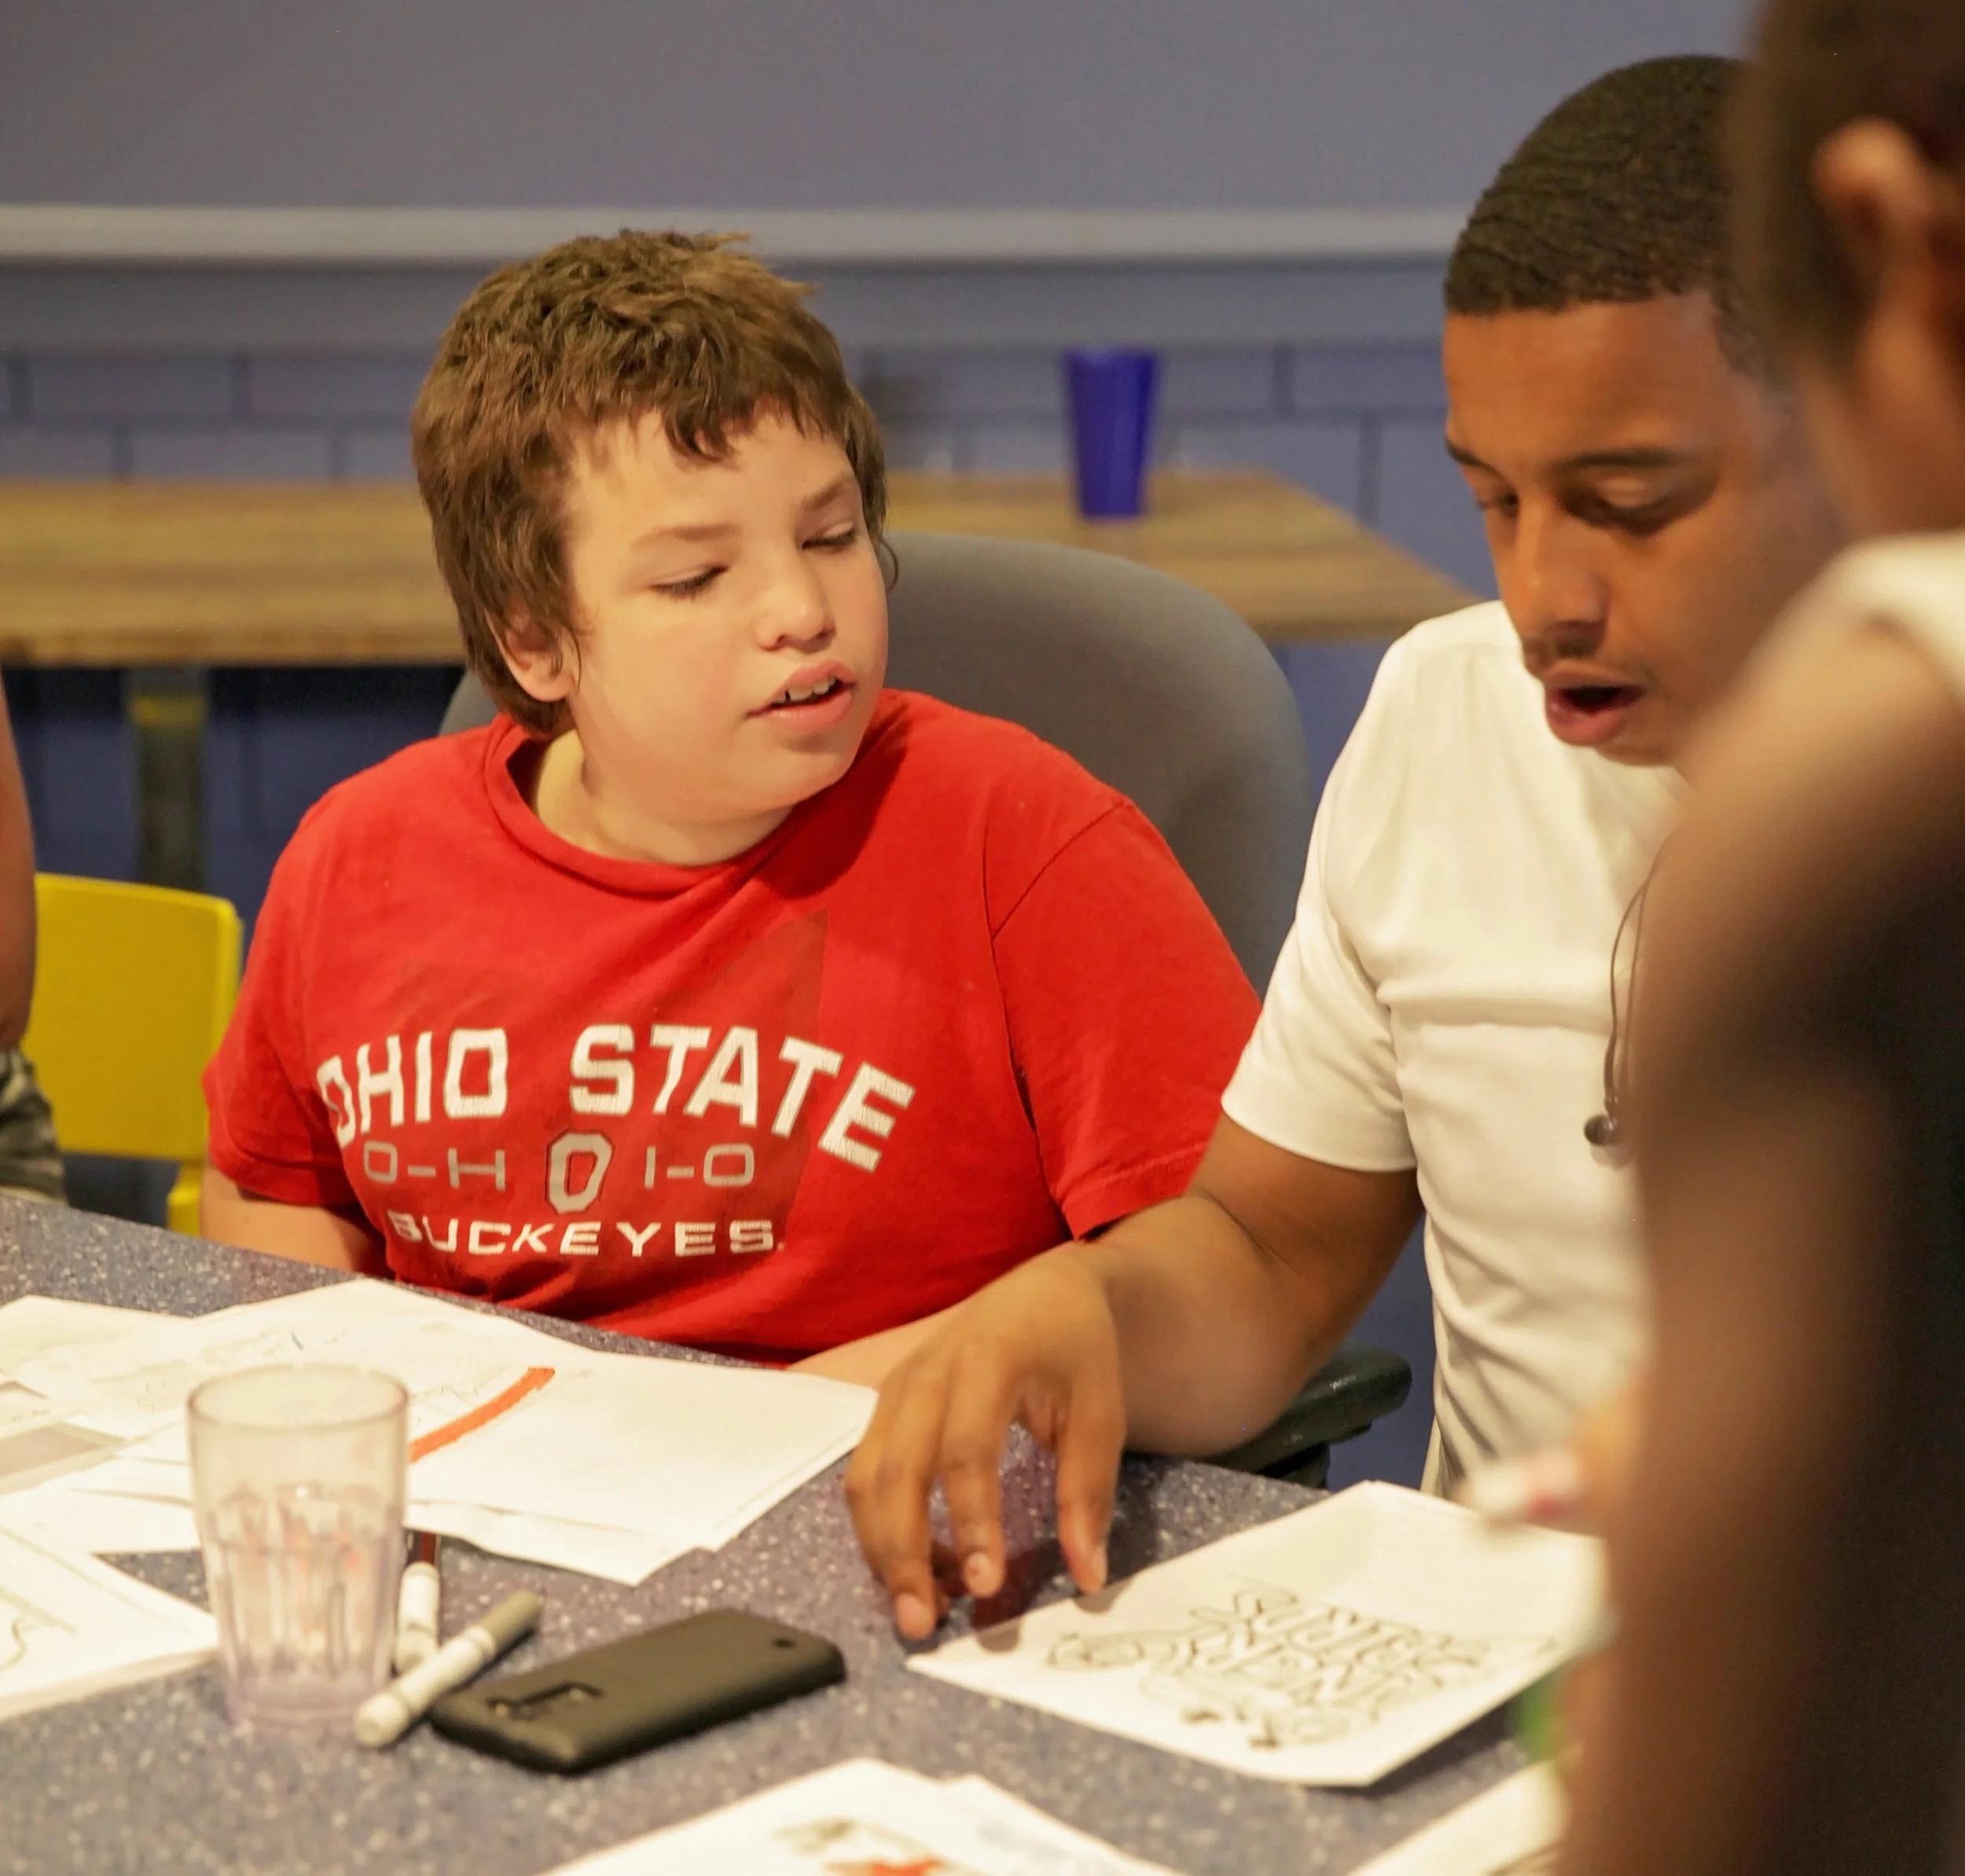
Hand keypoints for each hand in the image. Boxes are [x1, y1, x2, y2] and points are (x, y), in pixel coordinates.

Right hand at [843, 1247, 1126, 1640]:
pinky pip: (866, 1476)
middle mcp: (926, 1373)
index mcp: (986, 1360)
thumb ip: (1090, 1492)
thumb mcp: (1102, 1412)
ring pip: (865, 1479)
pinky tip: (921, 1569)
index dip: (970, 1522)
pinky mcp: (885, 1409)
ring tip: (919, 1610)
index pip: (965, 1451)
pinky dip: (881, 1529)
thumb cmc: (1076, 1350)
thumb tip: (1088, 1577)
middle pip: (894, 1471)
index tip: (986, 1585)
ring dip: (881, 1551)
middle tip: (922, 1625)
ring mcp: (896, 1388)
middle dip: (900, 1554)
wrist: (1042, 1293)